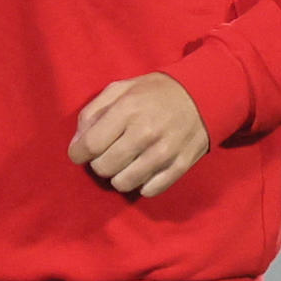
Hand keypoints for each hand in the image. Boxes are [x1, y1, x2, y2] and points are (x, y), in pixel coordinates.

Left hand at [68, 72, 207, 197]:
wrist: (203, 95)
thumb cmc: (155, 92)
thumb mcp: (121, 89)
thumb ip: (93, 112)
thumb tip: (77, 144)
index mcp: (128, 110)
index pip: (90, 145)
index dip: (78, 153)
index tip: (80, 152)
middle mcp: (146, 133)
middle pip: (104, 168)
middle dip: (99, 163)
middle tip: (108, 153)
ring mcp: (164, 153)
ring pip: (123, 183)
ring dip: (119, 175)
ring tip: (126, 162)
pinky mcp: (180, 166)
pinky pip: (149, 190)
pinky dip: (142, 183)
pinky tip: (143, 169)